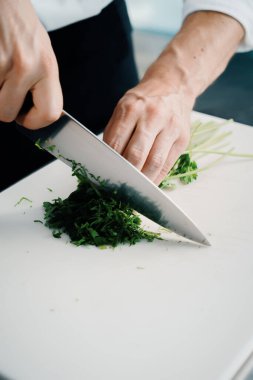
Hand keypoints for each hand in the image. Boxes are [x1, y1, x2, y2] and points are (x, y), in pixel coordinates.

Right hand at [0, 0, 62, 128]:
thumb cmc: (19, 22)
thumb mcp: (41, 51)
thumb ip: (41, 82)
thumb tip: (36, 110)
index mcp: (47, 66)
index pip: (50, 113)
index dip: (36, 122)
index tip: (26, 117)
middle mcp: (26, 65)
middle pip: (8, 114)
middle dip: (3, 108)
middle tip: (4, 92)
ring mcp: (0, 63)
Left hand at [103, 80, 192, 184]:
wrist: (174, 86)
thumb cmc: (144, 101)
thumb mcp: (124, 107)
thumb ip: (116, 132)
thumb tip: (109, 162)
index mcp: (132, 107)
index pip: (116, 142)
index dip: (110, 162)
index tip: (105, 174)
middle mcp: (153, 116)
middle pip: (136, 154)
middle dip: (126, 174)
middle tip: (118, 185)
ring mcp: (171, 128)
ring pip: (154, 163)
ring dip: (142, 180)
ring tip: (133, 188)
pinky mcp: (183, 139)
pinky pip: (167, 165)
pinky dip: (156, 178)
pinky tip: (148, 183)